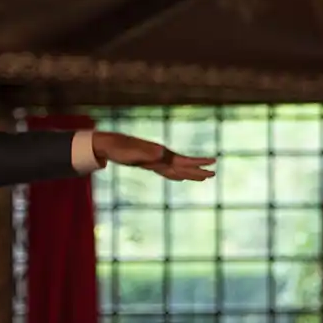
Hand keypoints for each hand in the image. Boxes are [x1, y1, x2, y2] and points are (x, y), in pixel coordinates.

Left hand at [92, 132, 215, 180]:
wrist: (108, 144)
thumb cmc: (119, 149)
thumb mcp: (132, 153)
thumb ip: (147, 154)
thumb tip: (163, 153)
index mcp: (160, 154)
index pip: (183, 161)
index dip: (197, 164)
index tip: (212, 163)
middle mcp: (161, 157)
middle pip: (183, 166)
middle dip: (198, 171)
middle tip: (214, 174)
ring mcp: (155, 160)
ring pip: (177, 169)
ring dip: (189, 174)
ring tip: (203, 177)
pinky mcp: (149, 163)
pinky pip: (167, 171)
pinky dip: (176, 175)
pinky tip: (180, 176)